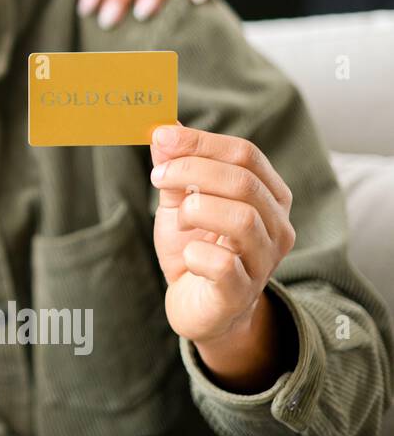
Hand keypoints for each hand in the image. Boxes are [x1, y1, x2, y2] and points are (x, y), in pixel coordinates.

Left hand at [149, 124, 295, 350]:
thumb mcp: (180, 203)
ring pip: (240, 218)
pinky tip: (189, 258)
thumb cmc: (196, 250)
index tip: (161, 137)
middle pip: (243, 181)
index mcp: (268, 195)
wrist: (200, 308)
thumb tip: (164, 128)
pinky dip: (195, 254)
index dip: (201, 142)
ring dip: (195, 210)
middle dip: (191, 171)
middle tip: (158, 176)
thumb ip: (175, 168)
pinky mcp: (242, 292)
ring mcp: (265, 261)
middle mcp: (277, 225)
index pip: (245, 153)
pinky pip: (223, 264)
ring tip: (180, 219)